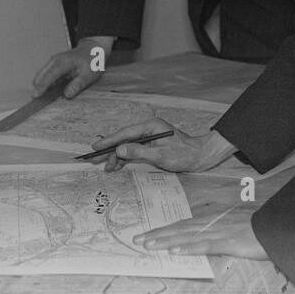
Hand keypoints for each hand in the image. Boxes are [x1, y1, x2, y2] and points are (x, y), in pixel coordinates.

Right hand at [31, 35, 112, 98]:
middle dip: (39, 88)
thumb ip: (78, 84)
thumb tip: (67, 94)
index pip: (49, 75)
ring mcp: (52, 62)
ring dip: (43, 87)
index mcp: (63, 62)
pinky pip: (45, 77)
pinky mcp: (52, 66)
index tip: (35, 96)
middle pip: (40, 76)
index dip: (42, 86)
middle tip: (43, 101)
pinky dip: (47, 84)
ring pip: (41, 77)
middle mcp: (54, 61)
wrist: (90, 50)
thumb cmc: (90, 62)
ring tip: (53, 95)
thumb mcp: (89, 74)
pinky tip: (57, 89)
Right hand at [90, 122, 235, 173]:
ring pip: (128, 146)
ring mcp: (150, 137)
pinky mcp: (152, 146)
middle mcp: (148, 129)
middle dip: (109, 149)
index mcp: (150, 126)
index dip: (109, 140)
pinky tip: (117, 165)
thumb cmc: (183, 154)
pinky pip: (135, 151)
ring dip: (117, 156)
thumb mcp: (160, 155)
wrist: (200, 156)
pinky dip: (126, 158)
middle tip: (94, 157)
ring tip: (106, 167)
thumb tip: (119, 150)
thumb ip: (138, 152)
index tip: (96, 146)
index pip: (125, 133)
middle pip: (124, 139)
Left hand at [134, 209, 265, 259]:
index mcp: (211, 219)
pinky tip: (175, 251)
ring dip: (165, 241)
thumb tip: (206, 234)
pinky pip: (204, 246)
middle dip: (157, 234)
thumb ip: (218, 228)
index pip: (182, 224)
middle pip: (178, 229)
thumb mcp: (233, 224)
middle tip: (138, 240)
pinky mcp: (226, 242)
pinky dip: (188, 248)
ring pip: (185, 236)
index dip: (164, 229)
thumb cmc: (256, 225)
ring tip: (148, 245)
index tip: (148, 233)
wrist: (273, 225)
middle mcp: (210, 223)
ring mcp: (217, 232)